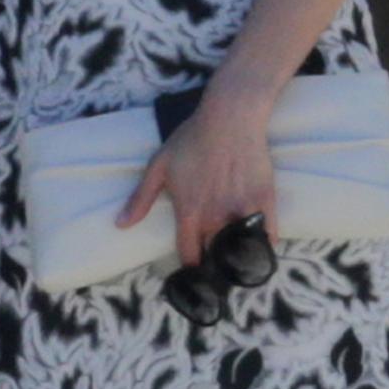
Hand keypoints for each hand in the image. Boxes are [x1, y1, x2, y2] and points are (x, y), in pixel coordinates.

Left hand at [117, 83, 277, 267]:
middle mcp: (215, 218)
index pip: (189, 256)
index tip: (192, 271)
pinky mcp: (265, 201)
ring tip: (236, 261)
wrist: (230, 118)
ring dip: (239, 258)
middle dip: (214, 265)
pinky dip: (264, 245)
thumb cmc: (191, 140)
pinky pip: (267, 236)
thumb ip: (140, 199)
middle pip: (216, 257)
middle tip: (214, 265)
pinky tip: (259, 245)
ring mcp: (242, 211)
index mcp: (189, 213)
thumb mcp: (159, 167)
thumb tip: (121, 225)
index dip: (190, 268)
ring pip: (242, 250)